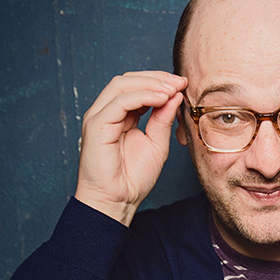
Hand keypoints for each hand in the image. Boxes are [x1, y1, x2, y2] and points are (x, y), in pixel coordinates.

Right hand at [75, 71, 186, 225]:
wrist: (117, 201)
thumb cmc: (133, 177)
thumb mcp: (157, 143)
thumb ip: (163, 119)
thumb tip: (175, 95)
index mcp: (120, 116)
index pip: (136, 86)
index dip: (159, 81)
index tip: (182, 83)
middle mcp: (107, 112)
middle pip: (128, 80)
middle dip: (156, 78)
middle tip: (179, 82)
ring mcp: (99, 117)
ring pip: (122, 85)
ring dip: (150, 84)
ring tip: (172, 90)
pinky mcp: (97, 125)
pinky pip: (120, 102)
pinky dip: (142, 96)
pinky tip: (161, 99)